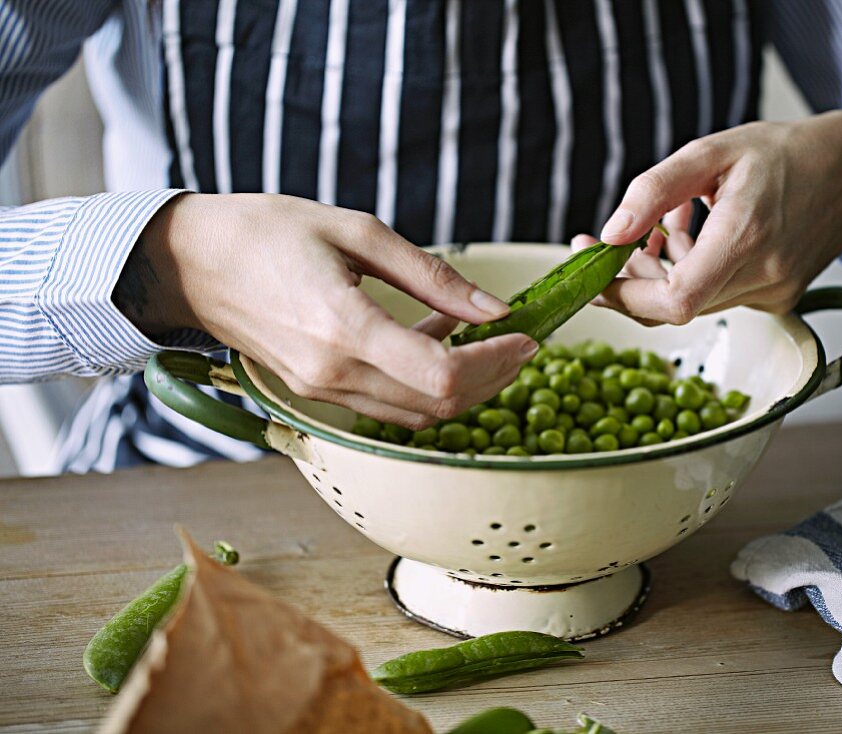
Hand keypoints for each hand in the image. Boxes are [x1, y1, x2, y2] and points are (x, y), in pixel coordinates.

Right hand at [118, 193, 537, 427]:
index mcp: (343, 327)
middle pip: (438, 405)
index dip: (496, 362)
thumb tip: (494, 308)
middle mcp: (332, 373)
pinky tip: (440, 344)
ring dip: (465, 388)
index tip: (525, 335)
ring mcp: (322, 392)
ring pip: (417, 416)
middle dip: (493, 378)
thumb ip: (433, 275)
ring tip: (489, 343)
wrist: (194, 262)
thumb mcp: (358, 232)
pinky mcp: (317, 394)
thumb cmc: (269, 232)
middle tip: (520, 341)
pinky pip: (388, 407)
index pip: (441, 375)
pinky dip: (426, 386)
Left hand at [580, 111, 841, 322]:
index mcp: (746, 236)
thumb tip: (609, 233)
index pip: (675, 300)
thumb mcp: (712, 151)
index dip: (625, 297)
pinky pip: (715, 296)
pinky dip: (691, 273)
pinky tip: (691, 236)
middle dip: (630, 282)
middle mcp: (763, 276)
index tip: (594, 274)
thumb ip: (655, 190)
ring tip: (657, 229)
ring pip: (692, 303)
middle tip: (601, 246)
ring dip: (659, 274)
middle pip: (674, 306)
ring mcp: (773, 294)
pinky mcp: (776, 300)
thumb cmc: (783, 154)